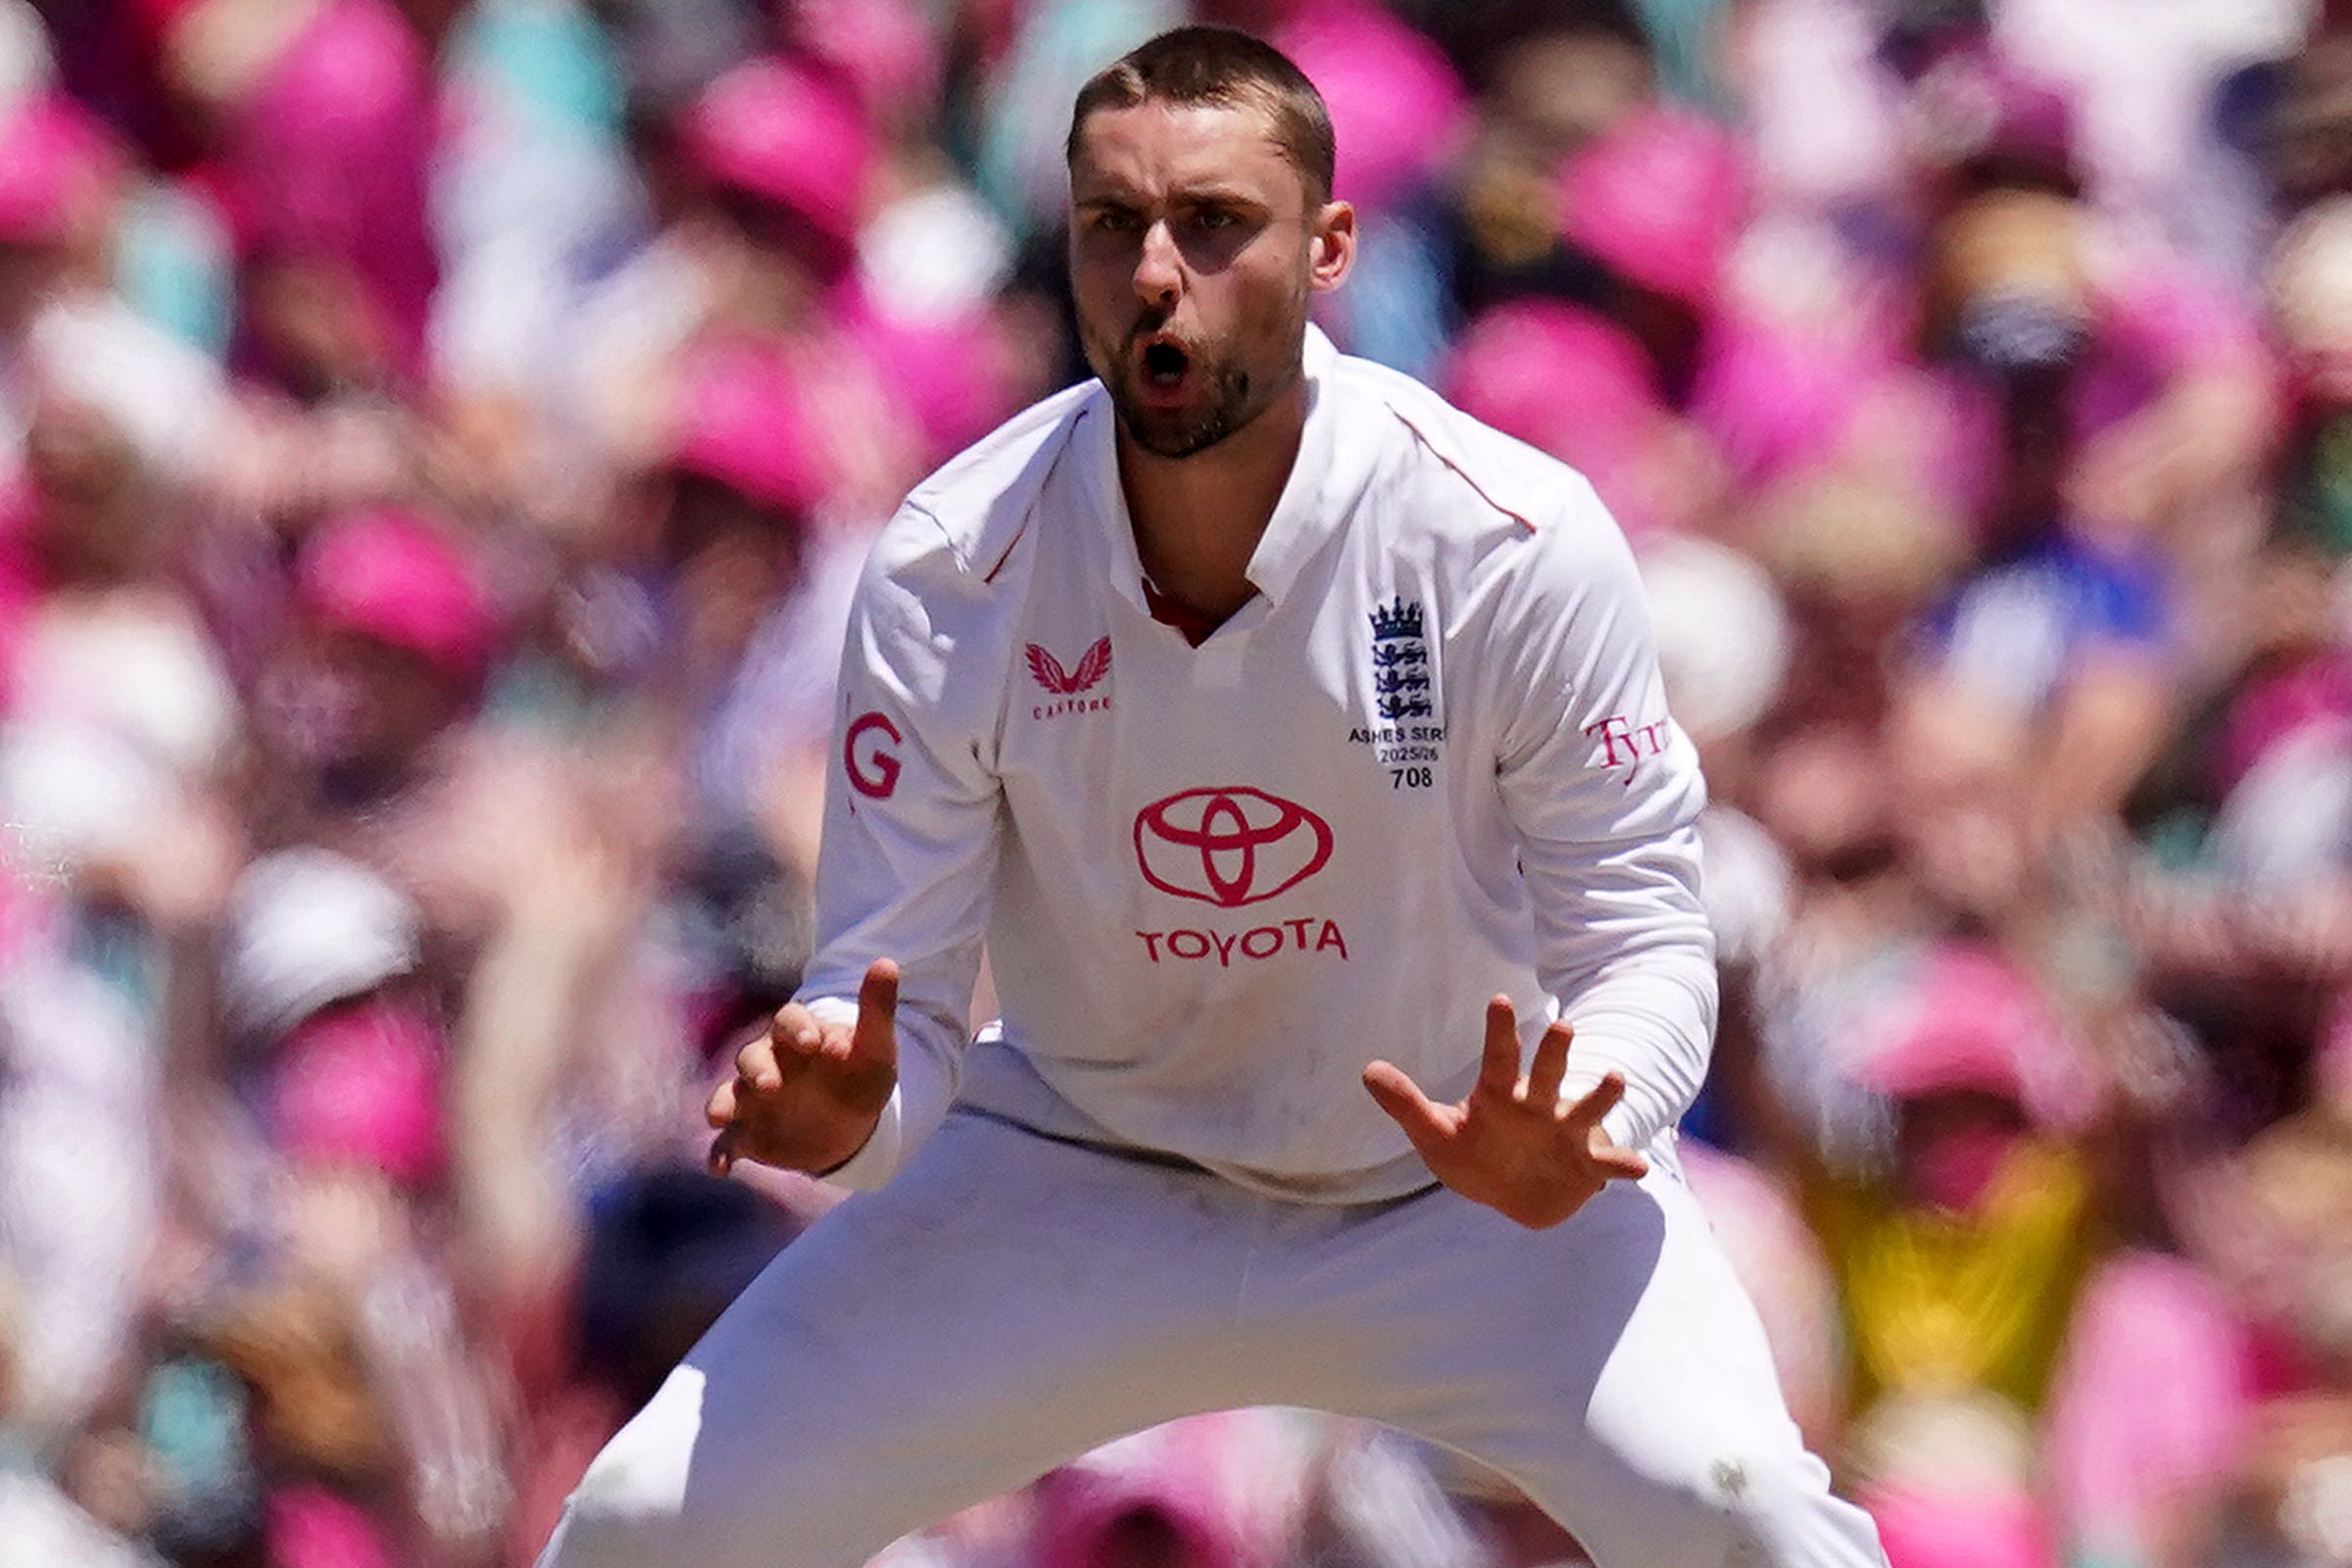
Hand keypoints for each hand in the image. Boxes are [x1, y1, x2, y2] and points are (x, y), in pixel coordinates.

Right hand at [706, 960, 898, 1176]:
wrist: (851, 1127)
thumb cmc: (860, 1077)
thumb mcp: (874, 1048)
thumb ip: (876, 1010)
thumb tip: (886, 962)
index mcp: (798, 1035)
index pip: (790, 1020)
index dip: (799, 1029)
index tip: (816, 1044)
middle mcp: (768, 1062)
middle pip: (752, 1055)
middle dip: (757, 1068)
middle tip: (771, 1084)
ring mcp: (753, 1098)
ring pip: (729, 1094)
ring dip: (723, 1103)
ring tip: (719, 1116)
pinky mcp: (748, 1134)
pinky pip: (727, 1142)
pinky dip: (720, 1152)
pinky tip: (719, 1167)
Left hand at [1363, 997, 1648, 1228]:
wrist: (1511, 1196)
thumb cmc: (1474, 1154)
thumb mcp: (1436, 1133)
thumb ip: (1406, 1104)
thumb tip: (1368, 1070)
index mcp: (1500, 1095)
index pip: (1498, 1057)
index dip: (1499, 1031)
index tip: (1499, 1000)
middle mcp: (1537, 1106)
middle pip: (1546, 1074)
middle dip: (1553, 1053)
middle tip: (1562, 1027)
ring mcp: (1565, 1134)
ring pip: (1585, 1109)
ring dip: (1600, 1096)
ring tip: (1616, 1079)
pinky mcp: (1585, 1165)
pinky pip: (1607, 1166)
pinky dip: (1623, 1165)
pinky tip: (1639, 1168)